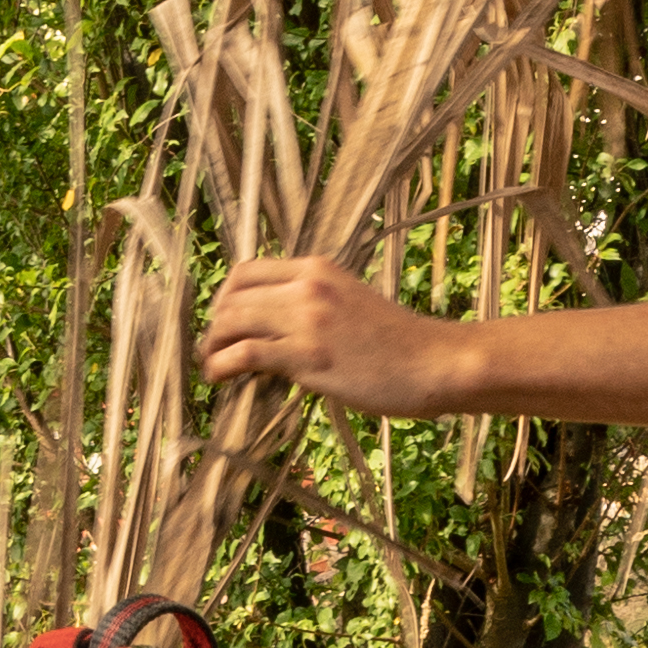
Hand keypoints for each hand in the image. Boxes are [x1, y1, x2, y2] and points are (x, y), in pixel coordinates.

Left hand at [198, 258, 481, 415]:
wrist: (436, 362)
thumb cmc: (399, 343)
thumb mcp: (352, 304)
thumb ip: (314, 306)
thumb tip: (277, 329)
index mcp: (317, 268)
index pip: (248, 272)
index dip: (225, 299)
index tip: (224, 325)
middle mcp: (308, 285)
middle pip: (233, 297)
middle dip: (214, 327)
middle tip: (212, 352)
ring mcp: (307, 319)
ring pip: (232, 322)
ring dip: (212, 347)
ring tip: (211, 369)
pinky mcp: (308, 355)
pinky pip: (246, 353)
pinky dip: (222, 365)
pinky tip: (219, 379)